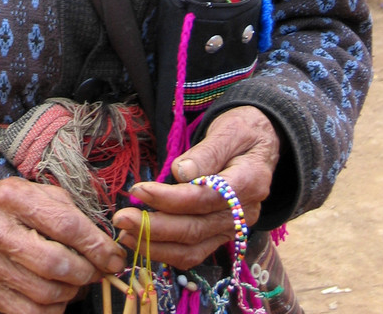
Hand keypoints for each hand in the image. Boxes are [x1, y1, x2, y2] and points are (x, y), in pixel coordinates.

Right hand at [0, 172, 126, 313]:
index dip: (97, 246)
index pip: (66, 226)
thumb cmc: (14, 204)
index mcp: (14, 197)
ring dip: (73, 292)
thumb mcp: (41, 192)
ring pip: (46, 293)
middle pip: (56, 264)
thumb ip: (73, 214)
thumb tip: (107, 250)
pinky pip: (30, 313)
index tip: (115, 257)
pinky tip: (58, 293)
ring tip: (77, 280)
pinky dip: (54, 309)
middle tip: (98, 271)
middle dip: (87, 272)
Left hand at [112, 106, 279, 269]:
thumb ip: (207, 152)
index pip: (206, 198)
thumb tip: (181, 172)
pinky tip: (142, 243)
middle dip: (155, 227)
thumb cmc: (242, 131)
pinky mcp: (222, 234)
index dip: (170, 198)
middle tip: (121, 218)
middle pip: (196, 228)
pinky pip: (195, 252)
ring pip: (194, 248)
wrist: (261, 143)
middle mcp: (244, 213)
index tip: (139, 190)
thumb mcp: (228, 130)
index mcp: (249, 182)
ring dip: (156, 245)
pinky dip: (167, 252)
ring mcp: (234, 228)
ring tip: (125, 235)